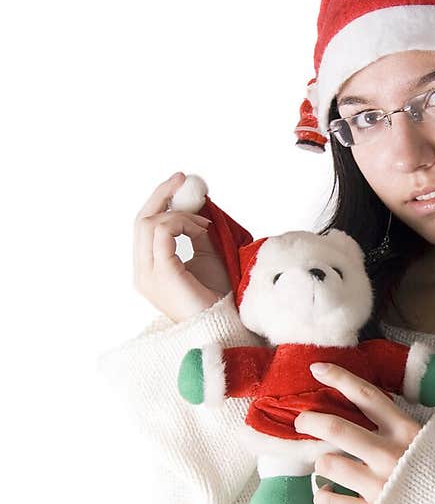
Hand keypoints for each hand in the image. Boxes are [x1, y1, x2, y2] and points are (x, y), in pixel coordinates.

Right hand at [133, 171, 232, 322]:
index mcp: (149, 268)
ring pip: (149, 223)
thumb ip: (196, 232)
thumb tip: (195, 202)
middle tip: (182, 177)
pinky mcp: (162, 274)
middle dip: (161, 195)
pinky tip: (202, 230)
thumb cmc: (218, 297)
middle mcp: (142, 272)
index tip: (180, 183)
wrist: (225, 325)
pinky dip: (183, 223)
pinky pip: (162, 232)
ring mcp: (148, 275)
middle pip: (140, 220)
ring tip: (205, 224)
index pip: (144, 227)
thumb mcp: (207, 256)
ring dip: (180, 214)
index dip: (159, 201)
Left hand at [294, 363, 422, 503]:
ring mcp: (378, 486)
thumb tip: (380, 413)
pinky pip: (329, 500)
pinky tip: (327, 492)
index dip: (339, 378)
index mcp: (407, 432)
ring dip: (321, 462)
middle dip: (311, 421)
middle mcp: (390, 455)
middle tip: (302, 421)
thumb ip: (408, 430)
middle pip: (336, 427)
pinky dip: (322, 495)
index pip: (367, 395)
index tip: (318, 368)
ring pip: (328, 463)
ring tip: (326, 465)